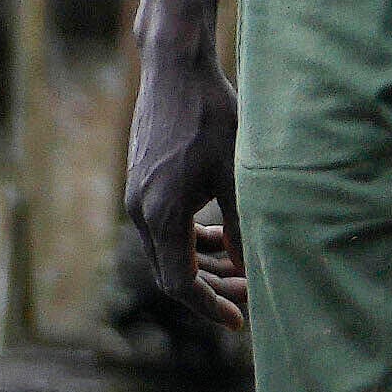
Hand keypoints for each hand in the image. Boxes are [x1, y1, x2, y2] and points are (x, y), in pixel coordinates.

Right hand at [117, 10, 245, 349]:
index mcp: (162, 215)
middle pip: (173, 272)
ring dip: (204, 264)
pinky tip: (220, 237)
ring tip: (243, 271)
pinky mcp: (143, 184)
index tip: (240, 322)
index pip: (180, 283)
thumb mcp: (236, 172)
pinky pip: (165, 228)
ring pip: (169, 251)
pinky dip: (191, 240)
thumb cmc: (210, 115)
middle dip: (212, 289)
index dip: (210, 307)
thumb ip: (242, 225)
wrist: (176, 69)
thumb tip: (252, 270)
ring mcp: (138, 198)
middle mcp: (141, 212)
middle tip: (252, 296)